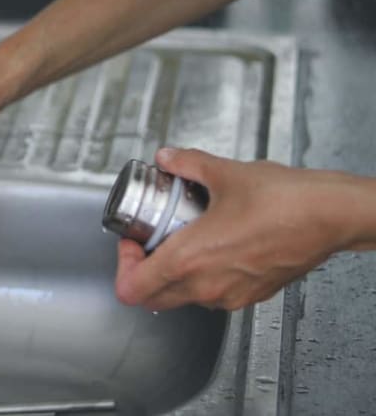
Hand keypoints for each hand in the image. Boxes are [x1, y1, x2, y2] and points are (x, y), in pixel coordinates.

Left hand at [114, 147, 366, 310]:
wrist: (331, 216)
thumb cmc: (284, 200)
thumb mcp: (223, 173)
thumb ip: (186, 164)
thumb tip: (167, 158)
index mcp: (189, 261)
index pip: (133, 288)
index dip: (124, 265)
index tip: (133, 241)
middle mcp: (207, 286)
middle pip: (153, 297)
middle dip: (144, 270)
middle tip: (151, 240)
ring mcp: (231, 295)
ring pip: (183, 296)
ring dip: (173, 272)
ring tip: (183, 236)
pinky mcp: (251, 294)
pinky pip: (213, 293)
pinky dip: (203, 274)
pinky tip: (214, 243)